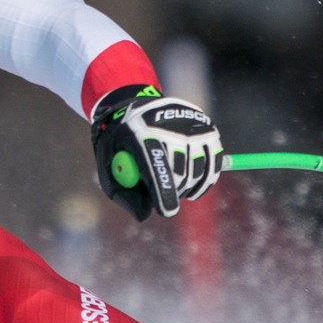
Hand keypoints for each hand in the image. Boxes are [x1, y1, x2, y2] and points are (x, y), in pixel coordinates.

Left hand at [92, 85, 222, 219]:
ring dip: (185, 188)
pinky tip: (188, 178)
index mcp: (137, 132)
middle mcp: (168, 125)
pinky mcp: (208, 129)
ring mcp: (191, 125)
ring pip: (197, 172)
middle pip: (179, 172)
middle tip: (163, 197)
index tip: (167, 212)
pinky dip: (202, 181)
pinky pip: (213, 167)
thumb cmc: (119, 145)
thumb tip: (146, 216)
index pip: (156, 164)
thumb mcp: (109, 168)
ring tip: (172, 181)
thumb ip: (125, 195)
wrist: (137, 106)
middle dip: (172, 193)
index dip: (164, 191)